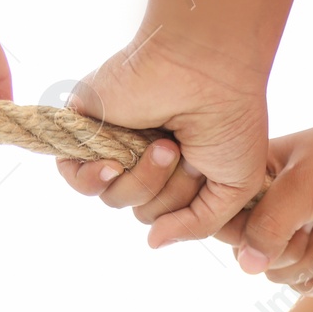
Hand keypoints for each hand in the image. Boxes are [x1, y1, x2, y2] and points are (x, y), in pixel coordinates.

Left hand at [60, 27, 268, 245]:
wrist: (205, 69)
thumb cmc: (231, 119)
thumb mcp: (236, 188)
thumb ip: (198, 225)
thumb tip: (154, 242)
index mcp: (183, 168)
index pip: (170, 216)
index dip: (187, 208)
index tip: (207, 171)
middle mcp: (148, 157)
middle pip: (143, 212)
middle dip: (167, 193)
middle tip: (183, 151)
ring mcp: (118, 143)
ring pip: (115, 198)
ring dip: (143, 181)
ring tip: (163, 145)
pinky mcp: (88, 130)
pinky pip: (77, 179)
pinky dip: (94, 178)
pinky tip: (114, 164)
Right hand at [217, 113, 312, 282]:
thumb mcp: (306, 185)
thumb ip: (271, 224)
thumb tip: (247, 265)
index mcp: (254, 176)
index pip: (224, 219)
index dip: (245, 234)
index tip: (281, 224)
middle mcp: (268, 204)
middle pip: (249, 253)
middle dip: (287, 249)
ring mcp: (293, 228)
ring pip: (276, 271)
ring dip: (309, 261)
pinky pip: (300, 280)